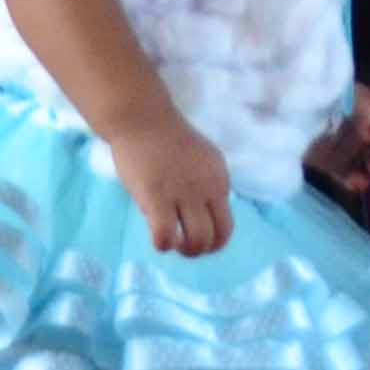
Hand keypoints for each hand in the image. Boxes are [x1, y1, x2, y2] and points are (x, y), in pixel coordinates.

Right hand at [116, 115, 233, 257]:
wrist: (142, 118)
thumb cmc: (166, 139)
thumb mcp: (201, 160)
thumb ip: (206, 184)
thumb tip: (204, 212)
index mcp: (220, 179)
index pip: (227, 223)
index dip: (214, 240)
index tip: (199, 240)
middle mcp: (207, 188)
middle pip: (216, 236)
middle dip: (201, 250)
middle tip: (184, 248)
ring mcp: (183, 193)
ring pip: (195, 239)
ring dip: (185, 250)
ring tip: (172, 245)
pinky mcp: (156, 197)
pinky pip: (165, 235)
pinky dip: (163, 245)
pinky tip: (157, 240)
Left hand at [305, 84, 369, 188]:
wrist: (273, 120)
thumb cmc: (308, 101)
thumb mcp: (337, 95)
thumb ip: (360, 106)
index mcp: (363, 103)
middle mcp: (361, 125)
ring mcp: (349, 148)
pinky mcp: (335, 167)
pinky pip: (355, 177)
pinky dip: (359, 182)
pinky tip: (355, 182)